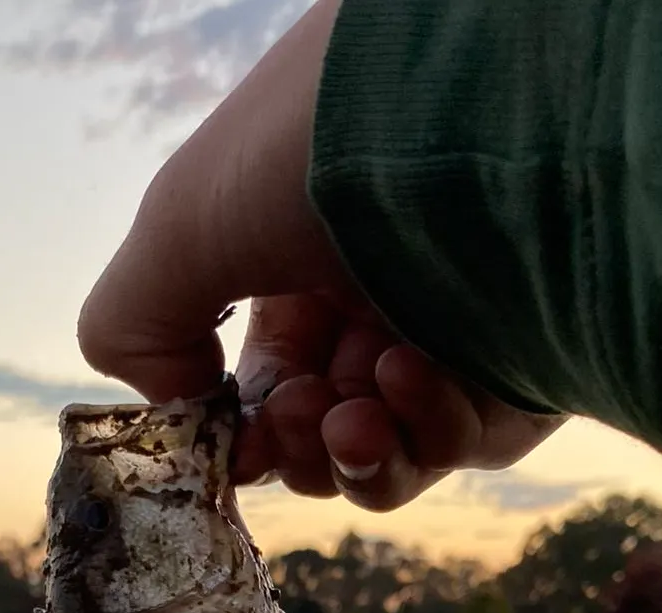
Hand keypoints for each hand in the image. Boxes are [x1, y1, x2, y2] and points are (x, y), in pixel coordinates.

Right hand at [77, 0, 562, 510]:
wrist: (473, 106)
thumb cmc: (317, 150)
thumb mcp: (180, 224)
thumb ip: (132, 324)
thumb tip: (175, 404)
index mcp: (302, 266)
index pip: (268, 386)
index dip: (244, 431)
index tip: (232, 445)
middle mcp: (380, 301)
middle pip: (324, 434)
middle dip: (297, 445)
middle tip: (299, 413)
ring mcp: (457, 337)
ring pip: (393, 456)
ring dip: (353, 456)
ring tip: (347, 415)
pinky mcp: (528, 365)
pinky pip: (468, 444)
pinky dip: (424, 433)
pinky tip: (404, 378)